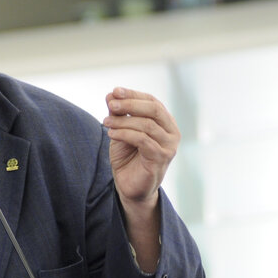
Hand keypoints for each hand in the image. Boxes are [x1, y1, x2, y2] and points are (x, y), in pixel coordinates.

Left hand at [103, 87, 179, 211]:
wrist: (129, 186)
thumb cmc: (128, 156)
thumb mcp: (120, 130)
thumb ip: (118, 114)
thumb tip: (111, 94)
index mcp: (165, 121)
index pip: (152, 101)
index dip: (133, 94)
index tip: (114, 91)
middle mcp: (172, 132)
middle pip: (153, 109)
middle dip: (130, 104)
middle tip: (111, 104)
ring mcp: (169, 146)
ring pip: (147, 125)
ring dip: (123, 121)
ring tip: (105, 122)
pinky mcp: (161, 158)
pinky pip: (143, 140)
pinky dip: (125, 134)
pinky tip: (111, 134)